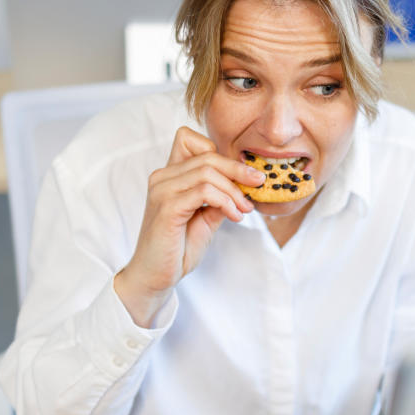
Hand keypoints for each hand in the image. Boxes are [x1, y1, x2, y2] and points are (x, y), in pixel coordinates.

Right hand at [114, 127, 263, 326]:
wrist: (156, 275)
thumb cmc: (177, 248)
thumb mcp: (206, 218)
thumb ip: (220, 198)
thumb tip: (245, 185)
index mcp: (169, 175)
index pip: (188, 139)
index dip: (218, 152)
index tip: (240, 175)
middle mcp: (162, 177)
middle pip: (207, 155)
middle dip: (238, 170)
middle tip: (258, 185)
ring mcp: (162, 190)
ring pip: (208, 172)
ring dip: (234, 190)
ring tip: (244, 209)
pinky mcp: (167, 207)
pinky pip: (204, 192)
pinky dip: (225, 202)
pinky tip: (234, 216)